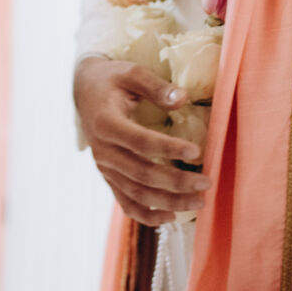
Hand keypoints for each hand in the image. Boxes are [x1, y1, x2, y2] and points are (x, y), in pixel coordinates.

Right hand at [73, 56, 208, 225]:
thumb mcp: (131, 73)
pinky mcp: (109, 177)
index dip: (168, 149)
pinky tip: (171, 217)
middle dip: (176, 182)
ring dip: (169, 202)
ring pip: (136, 194)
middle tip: (207, 182)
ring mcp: (105, 168)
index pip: (140, 141)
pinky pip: (126, 203)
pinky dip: (147, 215)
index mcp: (106, 123)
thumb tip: (183, 99)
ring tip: (199, 203)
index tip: (197, 152)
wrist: (84, 92)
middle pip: (141, 174)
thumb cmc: (111, 80)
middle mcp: (102, 150)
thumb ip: (156, 87)